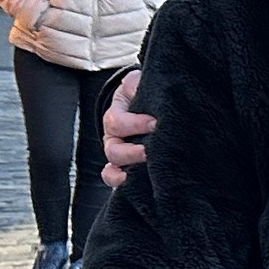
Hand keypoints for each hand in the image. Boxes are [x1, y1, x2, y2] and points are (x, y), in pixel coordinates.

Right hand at [98, 70, 152, 188]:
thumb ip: (139, 84)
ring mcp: (120, 154)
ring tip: (148, 168)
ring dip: (128, 170)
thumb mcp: (142, 84)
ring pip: (112, 169)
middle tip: (153, 150)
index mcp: (116, 116)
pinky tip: (135, 183)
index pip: (117, 123)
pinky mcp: (127, 167)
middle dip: (134, 152)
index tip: (156, 123)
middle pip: (114, 150)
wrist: (154, 104)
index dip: (135, 124)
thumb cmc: (148, 94)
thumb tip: (142, 84)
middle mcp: (114, 138)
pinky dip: (121, 184)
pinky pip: (114, 180)